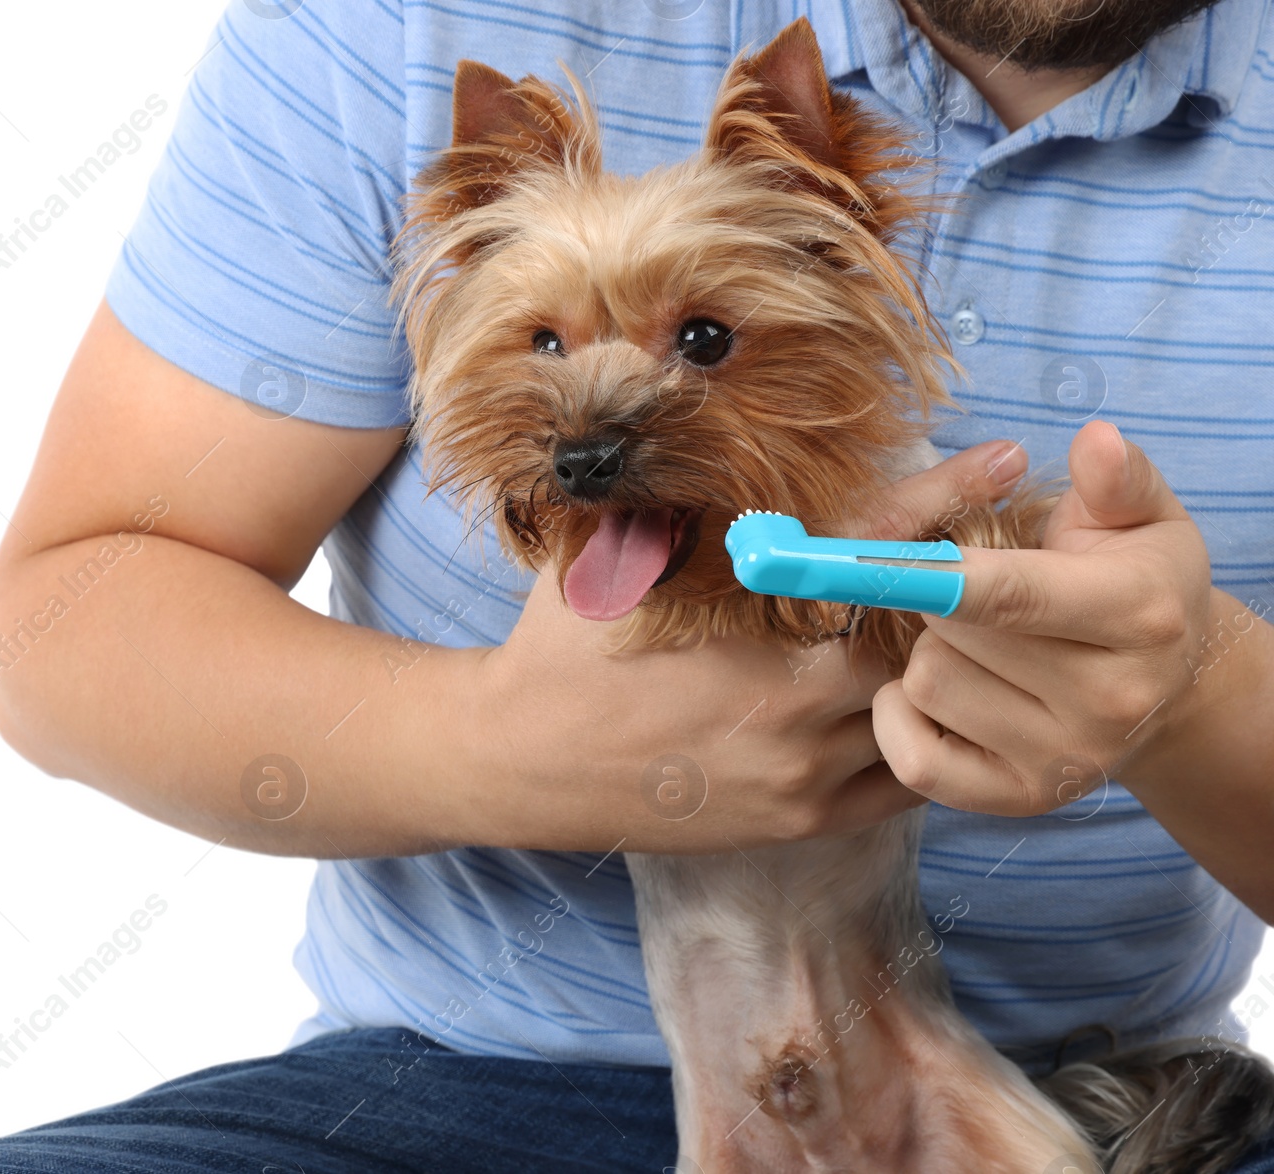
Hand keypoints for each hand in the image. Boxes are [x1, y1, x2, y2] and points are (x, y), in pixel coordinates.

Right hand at [463, 439, 1029, 851]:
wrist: (521, 762)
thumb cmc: (560, 649)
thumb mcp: (611, 558)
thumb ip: (680, 504)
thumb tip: (722, 439)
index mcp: (750, 623)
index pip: (873, 548)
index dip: (943, 497)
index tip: (1004, 460)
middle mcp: (792, 701)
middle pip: (919, 638)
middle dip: (948, 596)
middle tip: (981, 562)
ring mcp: (802, 771)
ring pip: (917, 713)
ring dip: (933, 670)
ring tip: (954, 638)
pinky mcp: (798, 821)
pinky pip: (898, 781)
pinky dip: (913, 736)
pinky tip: (902, 705)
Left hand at [873, 420, 1226, 814]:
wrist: (1169, 693)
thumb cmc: (1136, 587)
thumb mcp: (1143, 520)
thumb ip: (1117, 479)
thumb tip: (1097, 440)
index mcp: (1137, 616)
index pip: (1010, 593)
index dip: (929, 573)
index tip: (864, 559)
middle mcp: (1110, 699)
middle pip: (948, 636)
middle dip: (937, 603)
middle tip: (971, 599)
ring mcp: (1066, 760)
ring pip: (925, 687)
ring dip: (925, 656)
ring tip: (971, 647)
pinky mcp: (1020, 800)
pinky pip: (914, 759)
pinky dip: (902, 720)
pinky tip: (936, 696)